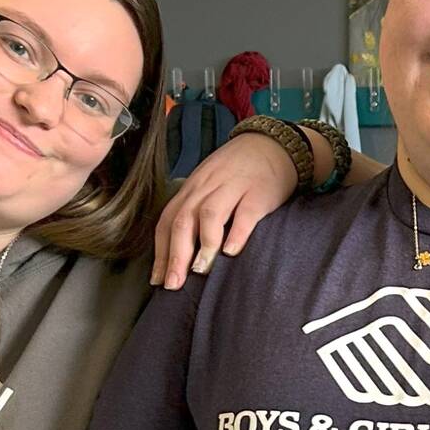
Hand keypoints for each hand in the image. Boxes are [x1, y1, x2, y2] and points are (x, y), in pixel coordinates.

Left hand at [152, 134, 296, 287]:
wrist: (272, 145)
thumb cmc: (238, 174)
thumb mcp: (210, 188)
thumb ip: (195, 214)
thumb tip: (181, 255)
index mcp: (192, 189)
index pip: (169, 221)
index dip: (161, 252)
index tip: (158, 280)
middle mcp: (207, 188)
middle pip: (184, 220)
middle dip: (175, 255)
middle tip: (173, 284)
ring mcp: (233, 188)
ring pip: (210, 215)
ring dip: (203, 245)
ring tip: (201, 271)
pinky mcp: (259, 193)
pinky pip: (245, 213)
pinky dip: (237, 233)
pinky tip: (231, 252)